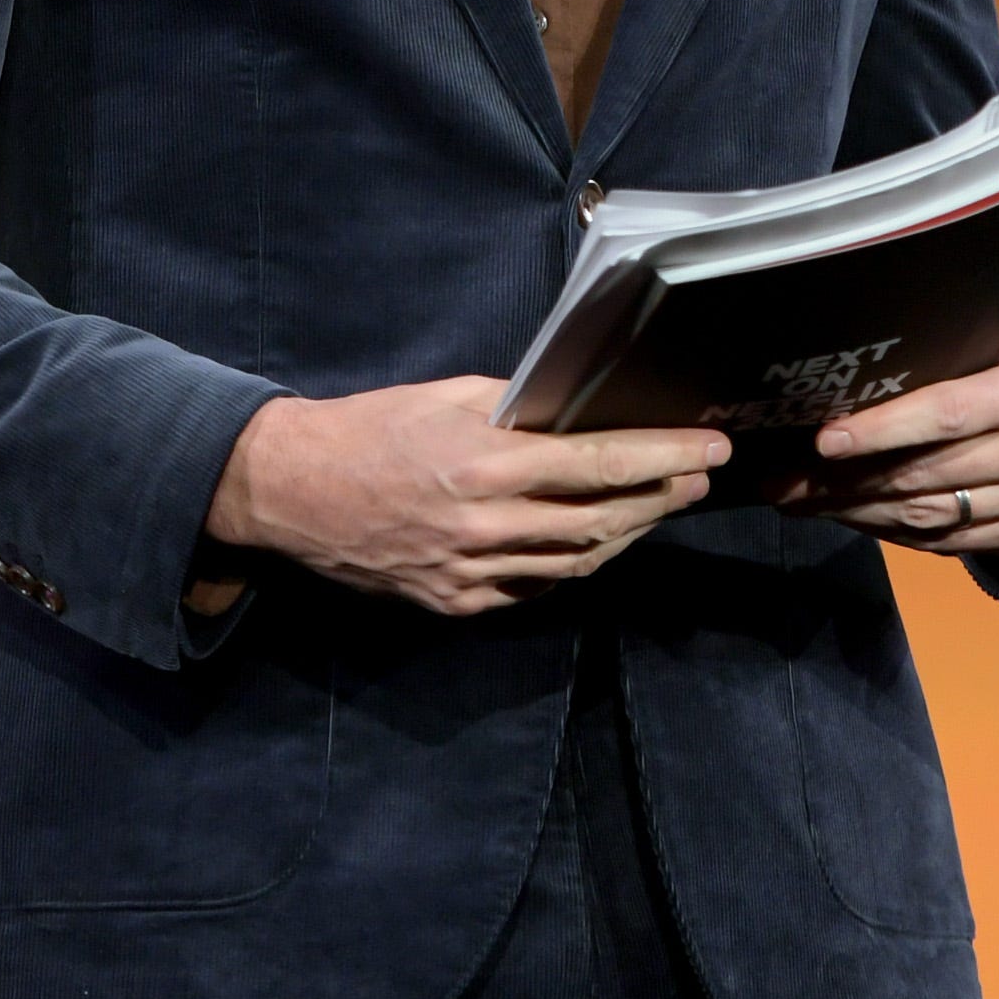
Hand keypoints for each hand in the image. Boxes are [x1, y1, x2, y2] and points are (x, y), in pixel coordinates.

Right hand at [205, 377, 730, 616]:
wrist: (290, 491)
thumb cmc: (367, 429)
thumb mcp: (444, 396)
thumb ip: (515, 408)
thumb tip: (576, 410)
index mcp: (482, 464)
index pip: (598, 464)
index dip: (662, 458)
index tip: (709, 449)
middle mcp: (483, 525)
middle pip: (600, 522)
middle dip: (660, 499)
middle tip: (699, 478)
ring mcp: (469, 573)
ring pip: (575, 562)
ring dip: (626, 535)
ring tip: (658, 507)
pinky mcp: (454, 603)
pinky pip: (533, 588)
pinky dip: (572, 564)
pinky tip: (595, 540)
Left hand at [776, 335, 998, 553]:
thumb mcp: (983, 346)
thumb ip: (931, 363)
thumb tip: (839, 380)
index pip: (946, 414)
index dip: (882, 430)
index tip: (823, 440)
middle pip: (924, 474)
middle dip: (843, 480)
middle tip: (783, 479)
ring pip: (926, 515)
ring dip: (853, 510)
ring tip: (800, 499)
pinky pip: (941, 541)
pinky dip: (887, 530)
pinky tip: (847, 515)